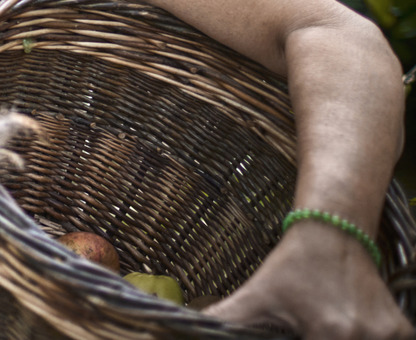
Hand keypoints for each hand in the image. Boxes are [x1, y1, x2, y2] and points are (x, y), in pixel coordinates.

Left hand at [204, 220, 413, 338]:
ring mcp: (390, 336)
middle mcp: (365, 337)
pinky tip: (345, 332)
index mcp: (329, 335)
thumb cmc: (290, 268)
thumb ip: (221, 320)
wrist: (334, 233)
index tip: (295, 339)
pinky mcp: (404, 332)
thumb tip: (171, 332)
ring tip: (321, 330)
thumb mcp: (253, 297)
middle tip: (306, 331)